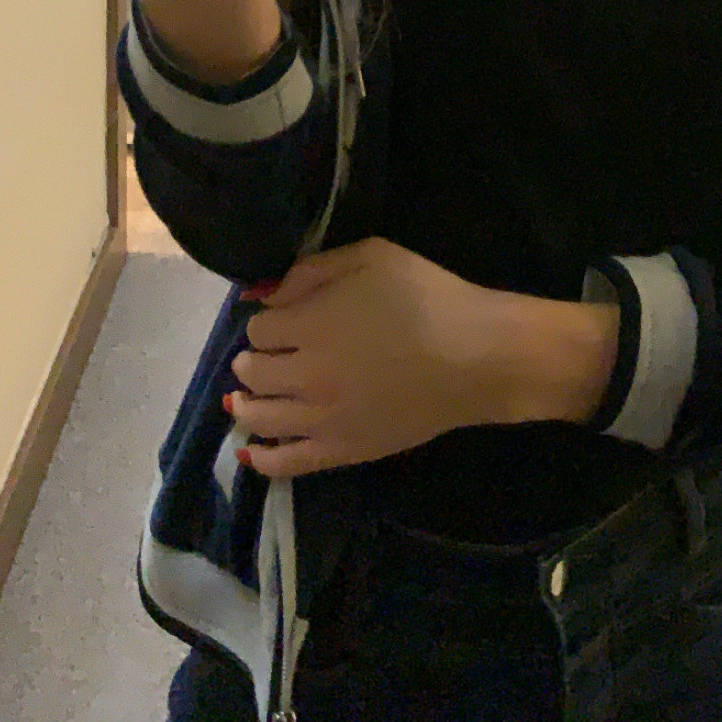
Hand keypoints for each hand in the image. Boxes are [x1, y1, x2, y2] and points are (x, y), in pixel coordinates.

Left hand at [227, 238, 511, 474]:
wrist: (476, 356)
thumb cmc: (428, 297)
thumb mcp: (371, 257)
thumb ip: (312, 270)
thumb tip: (263, 294)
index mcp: (310, 325)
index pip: (260, 328)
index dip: (268, 320)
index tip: (284, 317)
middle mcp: (305, 376)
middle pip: (253, 372)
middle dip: (252, 359)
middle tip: (265, 353)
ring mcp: (322, 420)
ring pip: (259, 417)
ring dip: (245, 403)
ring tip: (246, 396)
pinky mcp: (343, 452)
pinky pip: (285, 464)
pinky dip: (260, 457)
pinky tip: (250, 448)